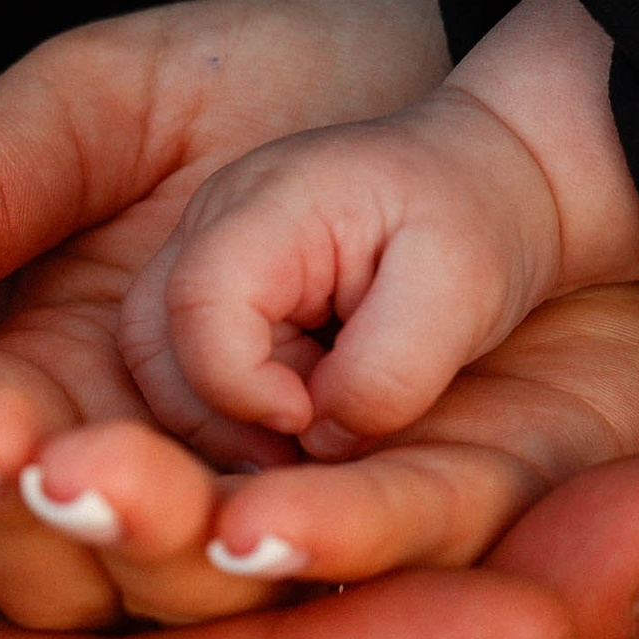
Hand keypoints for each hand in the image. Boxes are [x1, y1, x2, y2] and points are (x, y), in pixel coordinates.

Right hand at [115, 89, 563, 459]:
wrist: (486, 186)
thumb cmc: (477, 227)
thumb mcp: (461, 290)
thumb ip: (389, 372)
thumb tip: (319, 437)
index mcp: (270, 202)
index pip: (200, 300)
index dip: (239, 384)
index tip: (308, 420)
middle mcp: (214, 223)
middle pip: (153, 341)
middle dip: (217, 419)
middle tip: (298, 452)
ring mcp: (204, 256)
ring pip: (156, 365)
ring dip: (218, 423)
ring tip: (302, 443)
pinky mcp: (214, 297)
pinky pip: (182, 370)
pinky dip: (228, 414)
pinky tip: (296, 429)